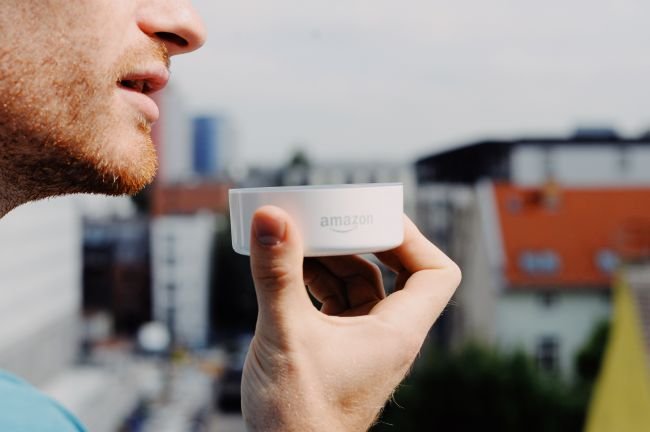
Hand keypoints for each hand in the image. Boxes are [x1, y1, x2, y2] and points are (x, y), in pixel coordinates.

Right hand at [241, 206, 460, 431]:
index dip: (412, 239)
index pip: (436, 274)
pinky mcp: (335, 348)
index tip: (374, 219)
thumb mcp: (285, 334)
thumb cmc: (298, 418)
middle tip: (326, 219)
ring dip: (329, 259)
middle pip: (390, 271)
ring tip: (296, 238)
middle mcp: (385, 335)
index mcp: (396, 332)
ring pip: (356, 285)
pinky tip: (287, 270)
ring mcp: (360, 342)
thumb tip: (271, 218)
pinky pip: (333, 302)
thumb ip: (277, 274)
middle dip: (357, 242)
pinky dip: (313, 281)